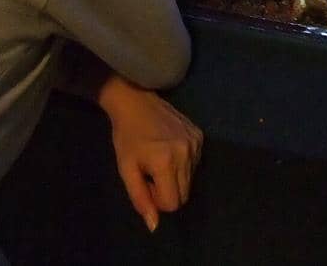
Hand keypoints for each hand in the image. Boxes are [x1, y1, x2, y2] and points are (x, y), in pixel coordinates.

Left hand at [98, 74, 202, 231]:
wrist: (136, 101)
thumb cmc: (126, 137)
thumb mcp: (126, 170)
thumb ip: (140, 199)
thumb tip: (154, 226)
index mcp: (166, 162)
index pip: (173, 203)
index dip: (158, 200)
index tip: (146, 183)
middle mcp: (186, 153)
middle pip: (184, 194)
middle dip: (167, 191)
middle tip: (151, 173)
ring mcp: (196, 143)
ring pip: (191, 180)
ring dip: (175, 177)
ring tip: (159, 159)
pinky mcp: (200, 136)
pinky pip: (195, 164)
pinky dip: (183, 164)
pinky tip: (169, 149)